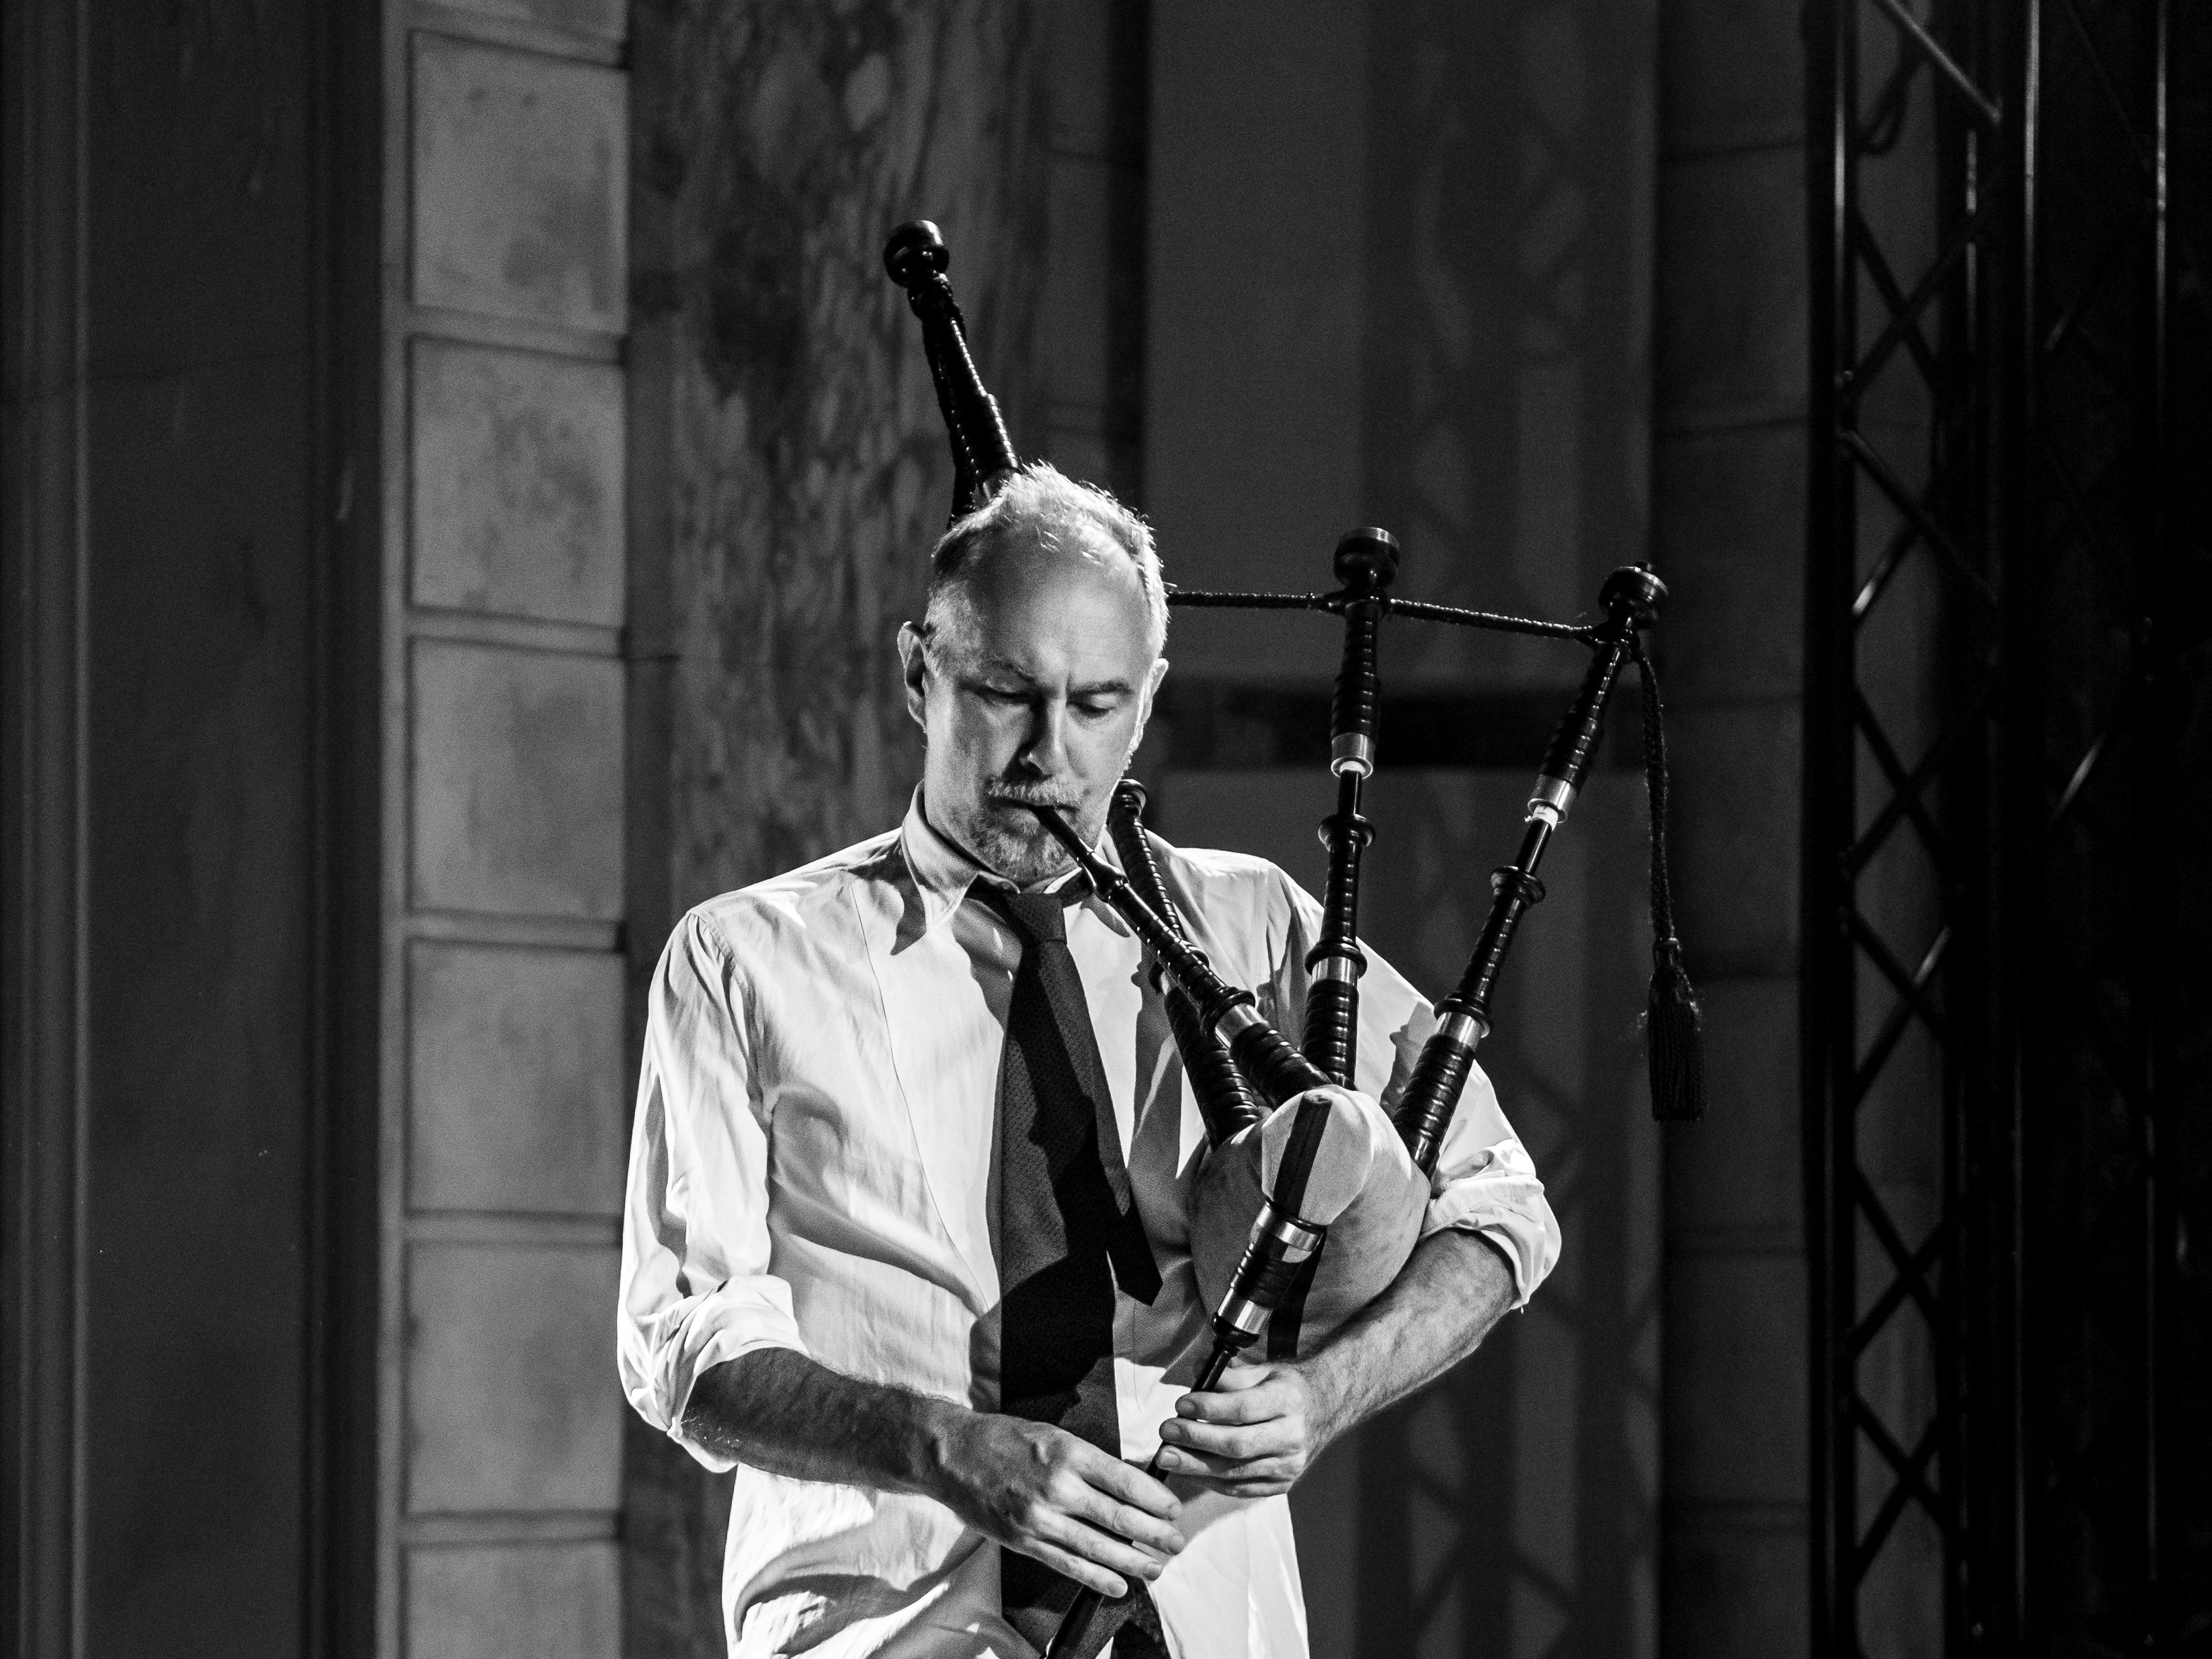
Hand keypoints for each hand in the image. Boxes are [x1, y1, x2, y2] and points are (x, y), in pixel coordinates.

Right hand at [929, 1411, 1184, 1597]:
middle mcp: (1058, 1486)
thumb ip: (1090, 1460)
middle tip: (1177, 1542)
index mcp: (1069, 1452)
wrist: (954, 1455)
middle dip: (1155, 1534)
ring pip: (1098, 1547)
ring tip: (1157, 1568)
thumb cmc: (1006, 1440)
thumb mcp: (1054, 1435)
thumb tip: (1132, 1481)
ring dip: (1133, 1561)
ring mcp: (1040, 1517)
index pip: (1125, 1480)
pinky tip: (1118, 1584)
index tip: (1174, 1509)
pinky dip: (1097, 1577)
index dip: (1155, 1500)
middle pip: (1119, 1517)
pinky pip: (1068, 1564)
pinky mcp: (1024, 1540)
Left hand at [1153, 1360, 1332, 1497]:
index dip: (1209, 1409)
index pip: (1243, 1409)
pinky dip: (1212, 1481)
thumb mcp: (1264, 1370)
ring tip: (1168, 1456)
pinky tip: (1190, 1470)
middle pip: (1237, 1445)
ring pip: (1236, 1471)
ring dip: (1196, 1466)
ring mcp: (1289, 1466)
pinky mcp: (1282, 1484)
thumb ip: (1230, 1374)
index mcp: (1289, 1401)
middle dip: (1196, 1440)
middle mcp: (1292, 1437)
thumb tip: (1195, 1371)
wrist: (1324, 1409)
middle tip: (1167, 1433)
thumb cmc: (1287, 1388)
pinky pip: (1241, 1488)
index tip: (1181, 1405)